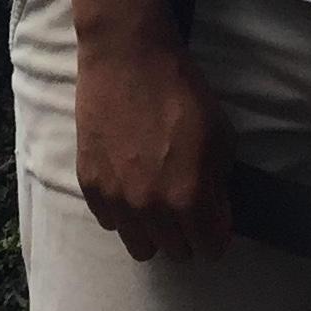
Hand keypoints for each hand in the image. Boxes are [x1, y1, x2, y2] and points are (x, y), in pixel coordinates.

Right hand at [74, 30, 234, 262]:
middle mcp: (152, 208)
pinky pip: (109, 222)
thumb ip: (219, 182)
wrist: (127, 58)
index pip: (210, 248)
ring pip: (140, 247)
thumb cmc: (180, 90)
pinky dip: (122, 212)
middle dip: (187, 235)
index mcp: (190, 196)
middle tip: (186, 208)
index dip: (216, 236)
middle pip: (176, 252)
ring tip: (155, 203)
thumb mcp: (220, 134)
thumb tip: (215, 208)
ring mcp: (117, 198)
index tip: (214, 223)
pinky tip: (128, 186)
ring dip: (153, 231)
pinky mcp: (90, 184)